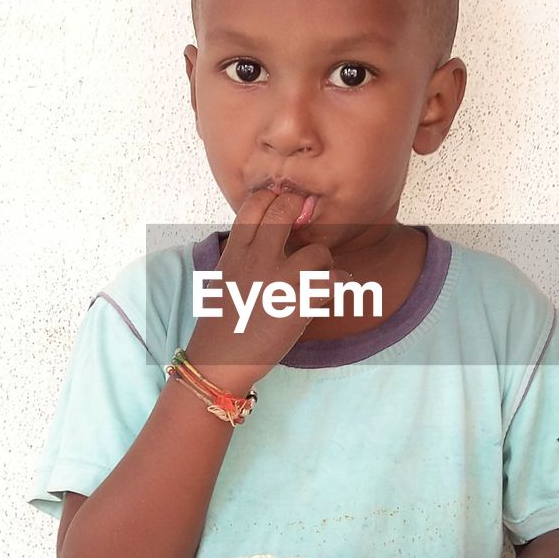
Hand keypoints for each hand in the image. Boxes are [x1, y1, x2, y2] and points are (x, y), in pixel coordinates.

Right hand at [186, 187, 351, 390]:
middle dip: (303, 210)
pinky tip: (337, 286)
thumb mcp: (225, 276)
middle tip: (310, 222)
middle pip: (286, 210)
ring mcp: (278, 284)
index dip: (275, 197)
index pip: (256, 204)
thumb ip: (245, 252)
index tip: (286, 205)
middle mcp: (256, 261)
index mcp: (235, 251)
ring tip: (323, 269)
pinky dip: (339, 283)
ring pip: (317, 251)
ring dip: (325, 259)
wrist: (219, 360)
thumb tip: (272, 234)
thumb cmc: (221, 320)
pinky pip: (331, 283)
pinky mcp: (296, 308)